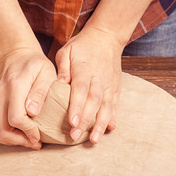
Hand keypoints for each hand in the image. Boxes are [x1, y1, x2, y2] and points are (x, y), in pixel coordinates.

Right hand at [0, 47, 56, 148]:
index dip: (28, 132)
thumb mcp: (46, 73)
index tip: (39, 136)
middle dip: (19, 141)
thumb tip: (32, 112)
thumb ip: (40, 92)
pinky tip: (4, 135)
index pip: (16, 119)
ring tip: (23, 139)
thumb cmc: (35, 65)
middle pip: (1, 130)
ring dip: (7, 141)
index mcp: (15, 88)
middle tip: (33, 141)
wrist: (17, 56)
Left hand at [55, 27, 123, 143]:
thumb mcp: (67, 51)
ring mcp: (109, 83)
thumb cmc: (82, 45)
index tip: (72, 122)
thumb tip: (59, 84)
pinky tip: (110, 128)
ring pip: (106, 105)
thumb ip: (63, 68)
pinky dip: (113, 115)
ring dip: (100, 123)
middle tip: (76, 136)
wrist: (106, 36)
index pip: (81, 90)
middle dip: (86, 121)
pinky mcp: (115, 86)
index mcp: (84, 69)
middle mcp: (98, 78)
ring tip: (95, 139)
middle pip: (93, 102)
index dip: (77, 107)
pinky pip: (115, 103)